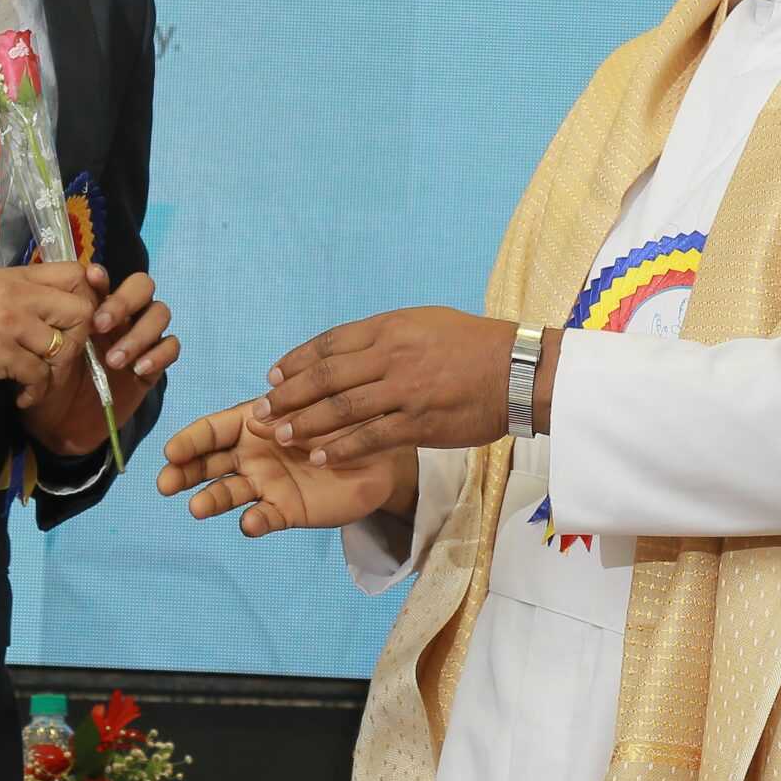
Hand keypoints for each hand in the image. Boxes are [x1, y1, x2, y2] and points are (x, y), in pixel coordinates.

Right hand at [0, 262, 103, 412]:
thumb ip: (18, 297)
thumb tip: (56, 309)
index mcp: (12, 276)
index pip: (74, 272)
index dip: (88, 298)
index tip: (77, 323)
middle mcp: (14, 292)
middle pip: (81, 309)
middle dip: (78, 340)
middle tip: (58, 360)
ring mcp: (6, 321)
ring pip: (64, 346)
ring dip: (55, 372)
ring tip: (36, 382)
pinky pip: (39, 375)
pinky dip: (34, 392)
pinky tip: (20, 397)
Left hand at [19, 270, 180, 457]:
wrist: (60, 426)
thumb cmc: (49, 382)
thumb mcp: (47, 352)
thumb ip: (58, 321)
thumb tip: (66, 294)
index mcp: (93, 308)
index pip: (107, 278)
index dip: (103, 276)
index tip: (91, 281)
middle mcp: (121, 318)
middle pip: (142, 286)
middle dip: (125, 300)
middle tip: (100, 325)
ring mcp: (140, 340)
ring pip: (160, 313)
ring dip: (140, 332)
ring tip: (114, 360)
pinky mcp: (153, 367)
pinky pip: (171, 346)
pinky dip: (159, 354)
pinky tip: (138, 369)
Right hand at [156, 399, 412, 536]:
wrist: (379, 456)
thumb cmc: (343, 423)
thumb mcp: (317, 410)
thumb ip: (288, 414)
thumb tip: (254, 419)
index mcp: (251, 423)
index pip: (211, 430)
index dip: (189, 440)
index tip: (170, 452)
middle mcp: (250, 455)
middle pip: (207, 464)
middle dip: (183, 472)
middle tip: (165, 484)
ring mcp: (265, 484)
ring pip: (228, 493)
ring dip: (211, 499)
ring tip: (197, 507)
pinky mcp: (285, 510)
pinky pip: (265, 517)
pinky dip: (255, 521)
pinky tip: (250, 523)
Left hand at [255, 307, 534, 464]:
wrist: (518, 370)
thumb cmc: (471, 344)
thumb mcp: (424, 323)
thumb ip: (385, 336)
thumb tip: (348, 348)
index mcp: (391, 327)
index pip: (330, 343)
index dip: (297, 361)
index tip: (273, 376)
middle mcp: (392, 356)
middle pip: (327, 377)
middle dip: (289, 395)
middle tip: (262, 410)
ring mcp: (405, 391)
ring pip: (341, 409)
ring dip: (305, 424)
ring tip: (280, 435)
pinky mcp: (419, 424)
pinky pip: (371, 438)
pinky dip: (341, 448)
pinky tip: (319, 457)